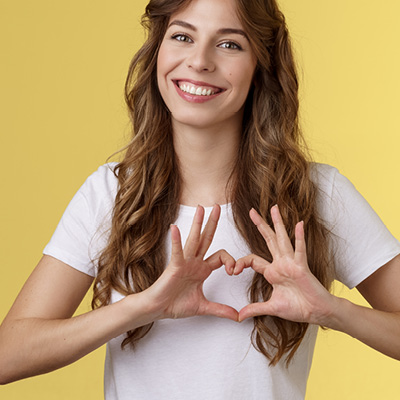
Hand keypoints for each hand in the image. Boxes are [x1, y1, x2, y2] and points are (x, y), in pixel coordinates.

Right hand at [146, 204, 237, 321]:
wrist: (159, 309)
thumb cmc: (176, 304)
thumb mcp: (203, 307)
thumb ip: (221, 310)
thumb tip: (237, 317)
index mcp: (202, 269)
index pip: (221, 256)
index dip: (231, 261)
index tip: (234, 272)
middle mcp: (195, 262)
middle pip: (207, 239)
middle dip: (213, 223)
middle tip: (218, 207)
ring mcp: (185, 262)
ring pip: (194, 240)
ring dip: (198, 224)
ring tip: (201, 208)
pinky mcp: (174, 266)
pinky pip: (177, 252)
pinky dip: (176, 240)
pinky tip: (175, 228)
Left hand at [235, 206, 334, 324]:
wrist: (317, 313)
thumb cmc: (298, 308)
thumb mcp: (271, 307)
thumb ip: (255, 308)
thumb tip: (239, 316)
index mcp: (272, 272)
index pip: (253, 259)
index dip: (241, 262)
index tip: (232, 270)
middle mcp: (281, 263)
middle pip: (268, 240)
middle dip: (260, 225)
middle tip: (251, 211)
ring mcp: (291, 263)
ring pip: (282, 239)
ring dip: (278, 223)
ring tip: (274, 208)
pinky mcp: (302, 267)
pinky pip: (299, 250)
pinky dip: (299, 237)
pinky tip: (298, 224)